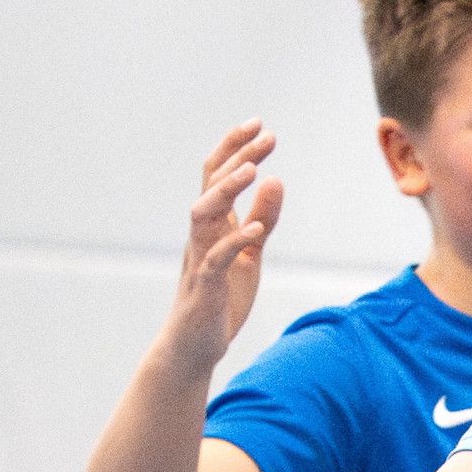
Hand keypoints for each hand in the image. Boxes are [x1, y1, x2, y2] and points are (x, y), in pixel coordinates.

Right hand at [166, 120, 286, 371]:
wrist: (195, 346)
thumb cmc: (220, 298)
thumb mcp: (251, 255)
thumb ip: (263, 219)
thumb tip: (276, 180)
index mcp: (212, 225)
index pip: (218, 176)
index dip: (236, 148)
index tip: (260, 125)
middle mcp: (201, 235)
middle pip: (211, 185)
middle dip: (238, 157)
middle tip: (267, 135)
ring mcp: (200, 259)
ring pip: (203, 214)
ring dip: (227, 191)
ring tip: (254, 171)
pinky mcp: (206, 287)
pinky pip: (216, 259)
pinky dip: (235, 241)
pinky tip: (258, 229)